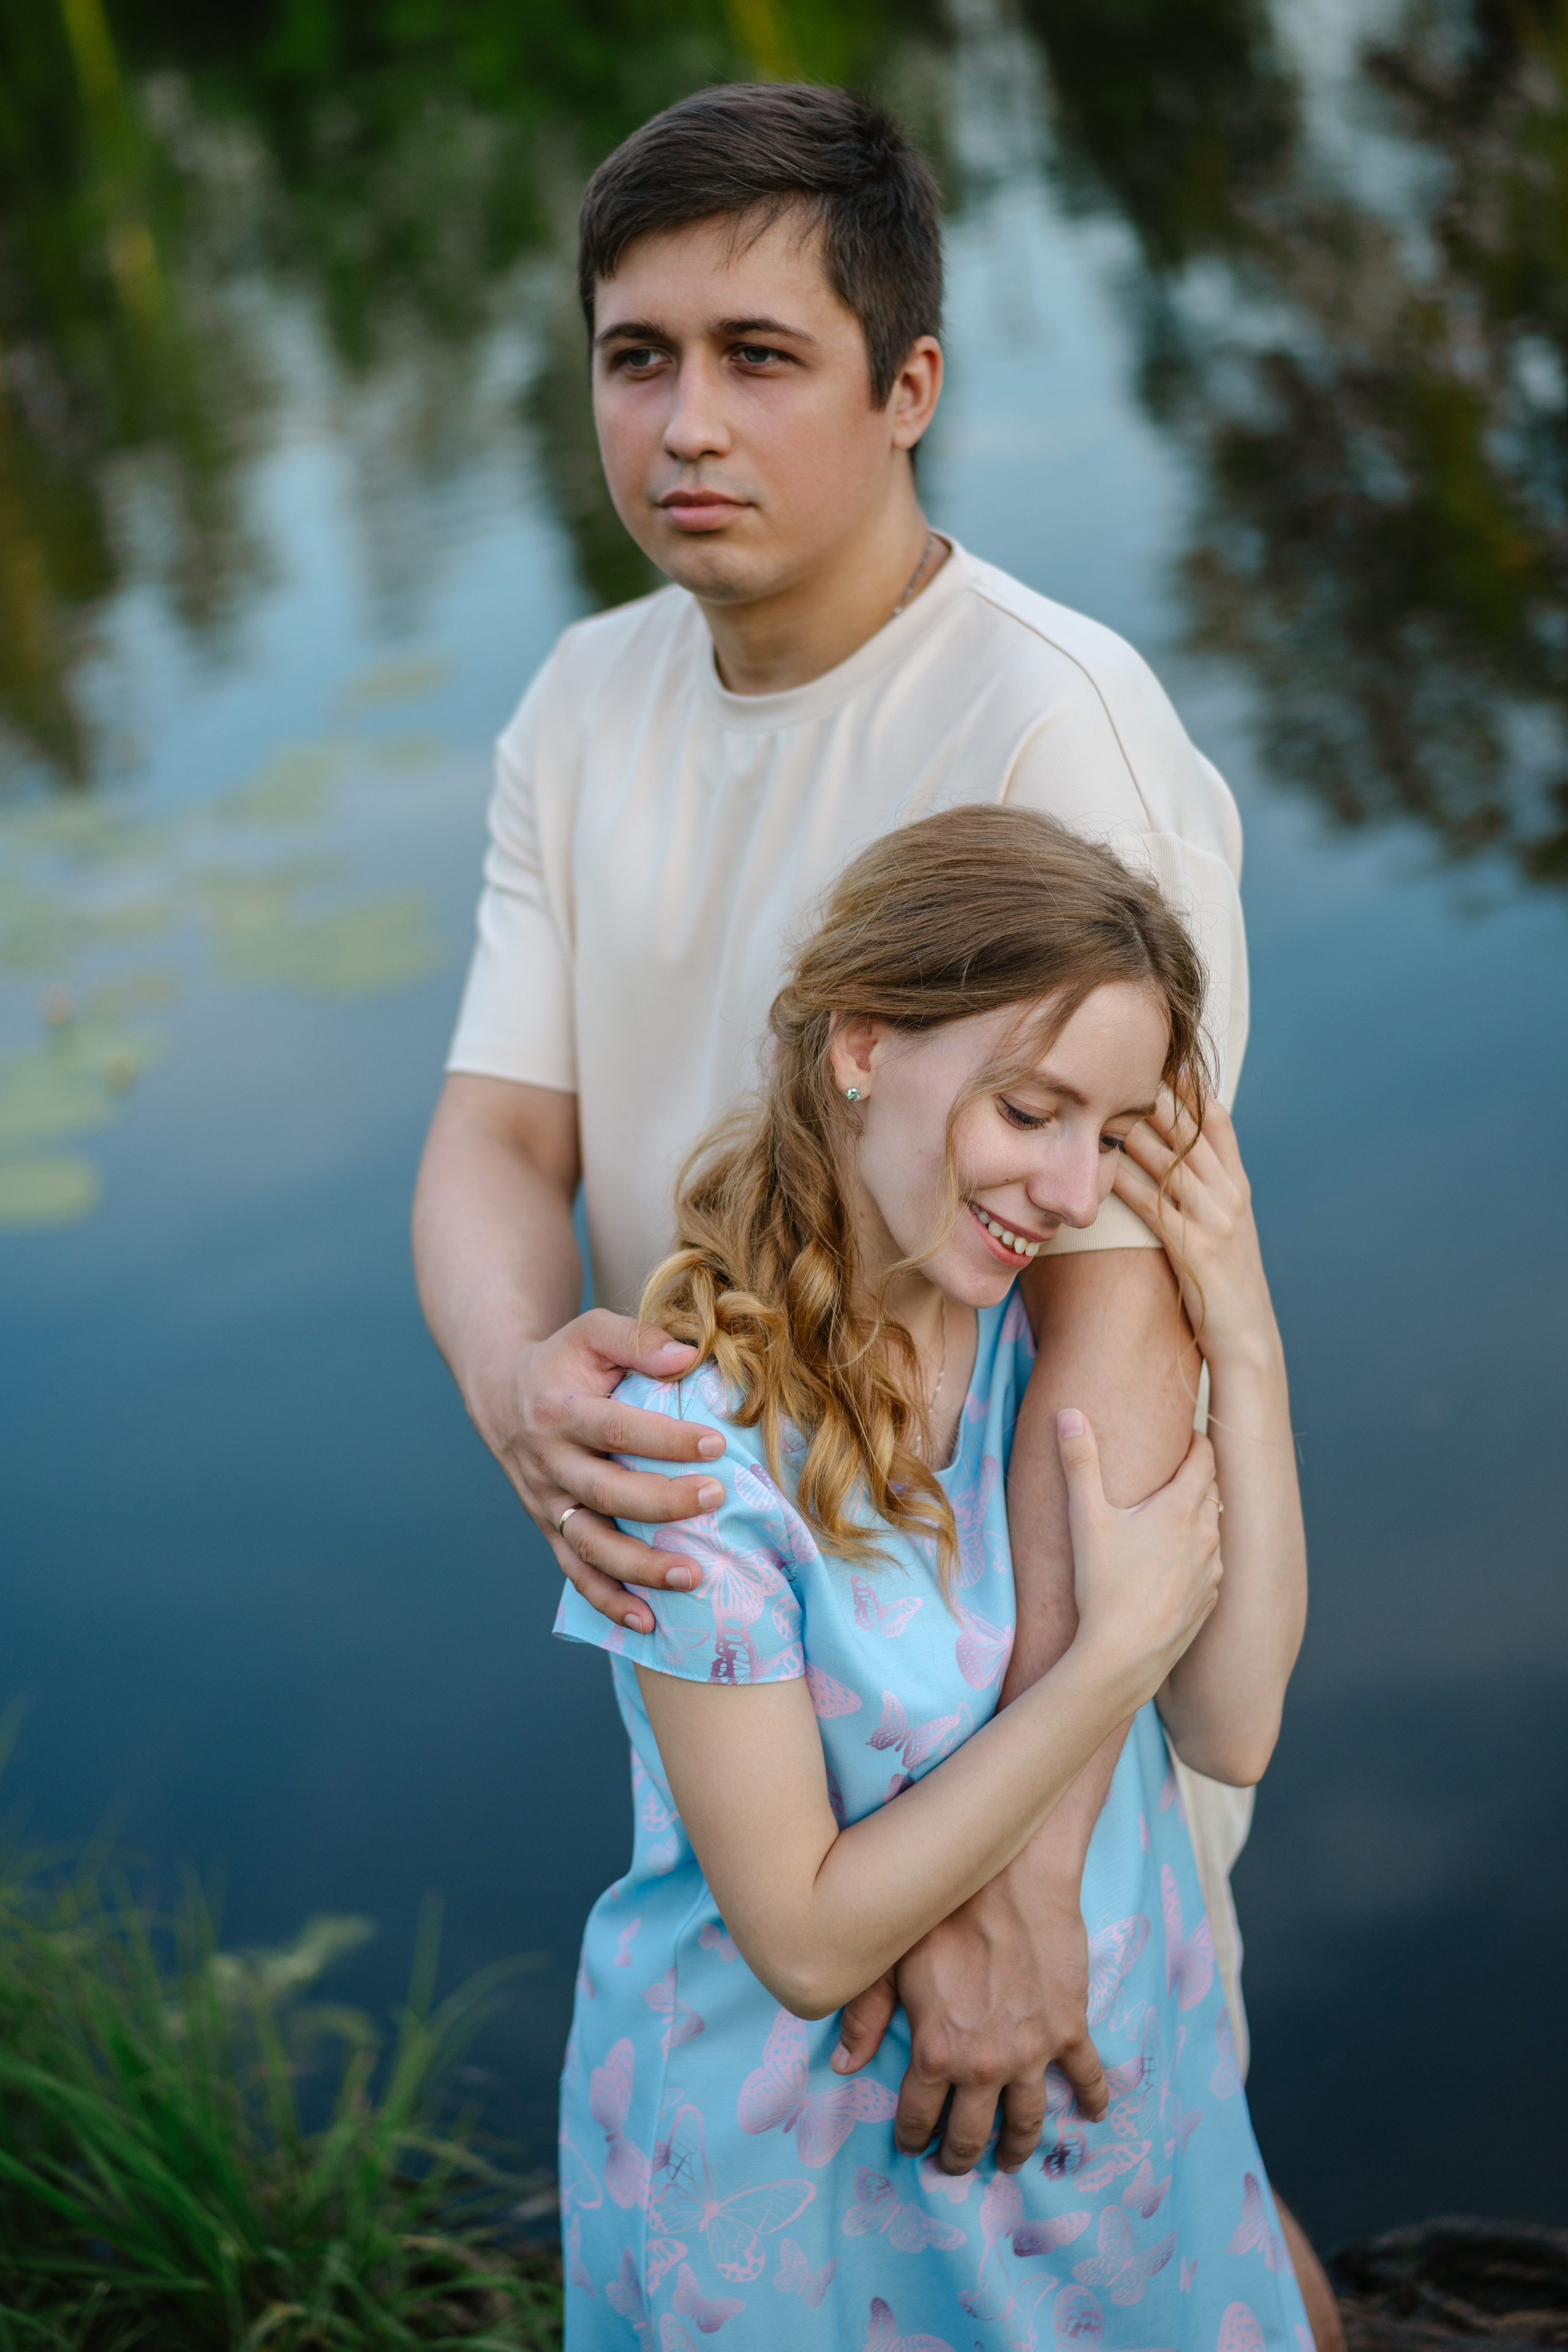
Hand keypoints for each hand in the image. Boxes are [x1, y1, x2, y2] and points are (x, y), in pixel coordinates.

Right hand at [480, 1309, 726, 1631]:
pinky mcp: (549, 1529)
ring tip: (693, 1576)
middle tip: (716, 1498)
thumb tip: (688, 1356)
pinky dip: (607, 1600)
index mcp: (558, 1410)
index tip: (716, 1444)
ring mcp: (547, 1503)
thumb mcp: (592, 1333)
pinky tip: (646, 1620)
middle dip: (662, 1502)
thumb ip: (638, 1340)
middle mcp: (548, 1462)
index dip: (666, 1439)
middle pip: (605, 1492)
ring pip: (590, 1544)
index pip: (617, 1429)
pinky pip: (575, 1572)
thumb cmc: (562, 1361)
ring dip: (640, 1566)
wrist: (502, 1393)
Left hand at [828, 1864, 1107, 2174]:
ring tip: (1010, 2160)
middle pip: (972, 2133)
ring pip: (1027, 2121)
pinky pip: (1086, 2077)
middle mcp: (984, 2065)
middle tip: (956, 2166)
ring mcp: (1032, 2052)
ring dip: (1017, 2146)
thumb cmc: (942, 1908)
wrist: (1011, 1873)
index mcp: (936, 2052)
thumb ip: (866, 2016)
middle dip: (961, 2156)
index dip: (913, 2137)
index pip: (919, 2116)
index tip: (913, 2145)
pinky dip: (1092, 2101)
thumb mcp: (889, 1960)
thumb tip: (845, 2064)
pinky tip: (1092, 2116)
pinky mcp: (1069, 2029)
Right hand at [1058, 1410, 1221, 1701]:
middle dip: (1197, 1476)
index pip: (1204, 1458)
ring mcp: (1211, 1571)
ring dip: (1198, 1517)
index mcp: (1181, 1509)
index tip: (1186, 1434)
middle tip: (1174, 1469)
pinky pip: (1210, 1565)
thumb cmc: (1103, 1586)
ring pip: (1213, 1529)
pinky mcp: (1210, 1601)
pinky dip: (1197, 1555)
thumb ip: (1079, 1462)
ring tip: (1170, 1517)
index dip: (1197, 1441)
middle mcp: (1206, 1536)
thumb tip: (1068, 1413)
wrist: (1124, 1656)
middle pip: (1211, 1491)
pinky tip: (1172, 1564)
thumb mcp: (1086, 1519)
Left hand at [1112, 1092, 1280, 1373]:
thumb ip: (1207, 1193)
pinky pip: (1154, 1205)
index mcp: (1238, 1187)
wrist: (1248, 1337)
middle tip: (1124, 1066)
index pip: (1218, 1124)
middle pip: (1191, 1133)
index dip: (1194, 1089)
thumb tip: (1171, 1161)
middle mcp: (1230, 1196)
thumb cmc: (1227, 1284)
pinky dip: (1127, 1182)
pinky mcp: (1194, 1247)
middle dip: (1159, 1097)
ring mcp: (1214, 1220)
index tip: (1168, 1057)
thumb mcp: (1227, 1229)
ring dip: (1136, 1131)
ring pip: (1170, 1162)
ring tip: (1103, 1103)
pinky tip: (1103, 1166)